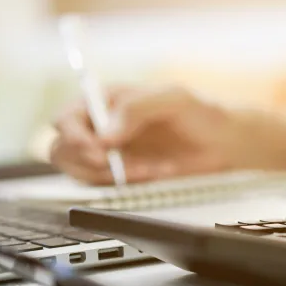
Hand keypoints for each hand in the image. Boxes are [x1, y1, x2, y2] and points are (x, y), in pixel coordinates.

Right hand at [50, 85, 239, 184]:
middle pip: (61, 146)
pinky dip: (124, 185)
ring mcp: (110, 152)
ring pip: (77, 170)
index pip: (67, 117)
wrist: (224, 144)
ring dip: (106, 175)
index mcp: (107, 100)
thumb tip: (106, 133)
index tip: (99, 149)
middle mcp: (102, 126)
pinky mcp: (122, 175)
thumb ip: (138, 108)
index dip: (74, 135)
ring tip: (143, 168)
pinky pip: (104, 186)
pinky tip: (151, 173)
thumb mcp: (175, 99)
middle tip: (115, 164)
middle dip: (83, 160)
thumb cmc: (202, 114)